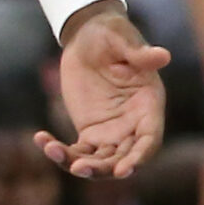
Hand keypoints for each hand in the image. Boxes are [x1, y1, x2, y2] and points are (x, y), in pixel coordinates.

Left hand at [43, 5, 168, 177]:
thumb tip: (162, 56)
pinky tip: (41, 139)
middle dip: (103, 168)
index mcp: (149, 106)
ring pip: (99, 160)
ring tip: (52, 150)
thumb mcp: (123, 40)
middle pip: (122, 158)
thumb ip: (140, 53)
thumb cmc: (111, 34)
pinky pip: (77, 150)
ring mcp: (111, 131)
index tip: (123, 170)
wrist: (87, 36)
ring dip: (78, 163)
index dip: (139, 157)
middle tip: (78, 168)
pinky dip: (60, 151)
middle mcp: (133, 125)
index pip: (149, 140)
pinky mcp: (89, 130)